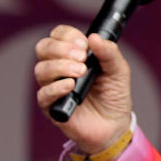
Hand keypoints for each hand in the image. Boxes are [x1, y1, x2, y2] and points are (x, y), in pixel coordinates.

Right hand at [34, 25, 132, 155]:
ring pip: (41, 69)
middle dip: (61, 49)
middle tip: (82, 58)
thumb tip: (95, 37)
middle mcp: (59, 68)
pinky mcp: (51, 107)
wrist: (115, 125)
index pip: (58, 35)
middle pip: (43, 48)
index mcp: (73, 55)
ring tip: (81, 72)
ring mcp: (53, 87)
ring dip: (60, 67)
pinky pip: (43, 94)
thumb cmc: (114, 96)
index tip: (84, 44)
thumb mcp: (119, 72)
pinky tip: (70, 86)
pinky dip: (56, 87)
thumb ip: (110, 53)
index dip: (67, 35)